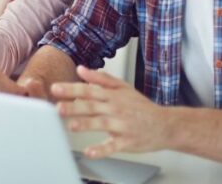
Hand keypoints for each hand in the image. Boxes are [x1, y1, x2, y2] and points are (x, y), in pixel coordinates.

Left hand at [51, 66, 172, 157]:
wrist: (165, 125)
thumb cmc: (141, 107)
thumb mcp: (122, 87)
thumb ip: (100, 78)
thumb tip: (80, 69)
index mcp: (112, 96)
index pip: (89, 90)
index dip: (71, 89)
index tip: (56, 89)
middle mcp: (116, 109)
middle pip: (92, 106)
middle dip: (74, 106)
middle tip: (58, 107)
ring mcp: (122, 126)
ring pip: (101, 123)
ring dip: (86, 124)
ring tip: (71, 126)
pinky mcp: (127, 142)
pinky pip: (113, 146)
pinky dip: (101, 150)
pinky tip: (89, 151)